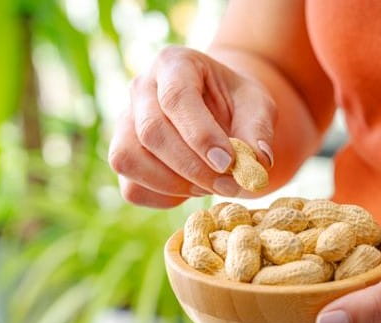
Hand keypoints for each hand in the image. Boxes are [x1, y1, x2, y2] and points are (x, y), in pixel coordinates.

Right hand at [108, 46, 275, 207]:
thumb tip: (257, 163)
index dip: (200, 135)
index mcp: (173, 64)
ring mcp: (123, 123)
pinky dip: (164, 198)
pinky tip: (192, 189)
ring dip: (174, 185)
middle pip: (151, 132)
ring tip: (211, 185)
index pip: (176, 98)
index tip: (229, 163)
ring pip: (130, 160)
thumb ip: (258, 129)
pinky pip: (132, 188)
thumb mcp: (257, 105)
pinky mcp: (122, 156)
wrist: (217, 111)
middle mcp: (140, 88)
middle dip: (192, 167)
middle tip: (230, 184)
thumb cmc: (235, 103)